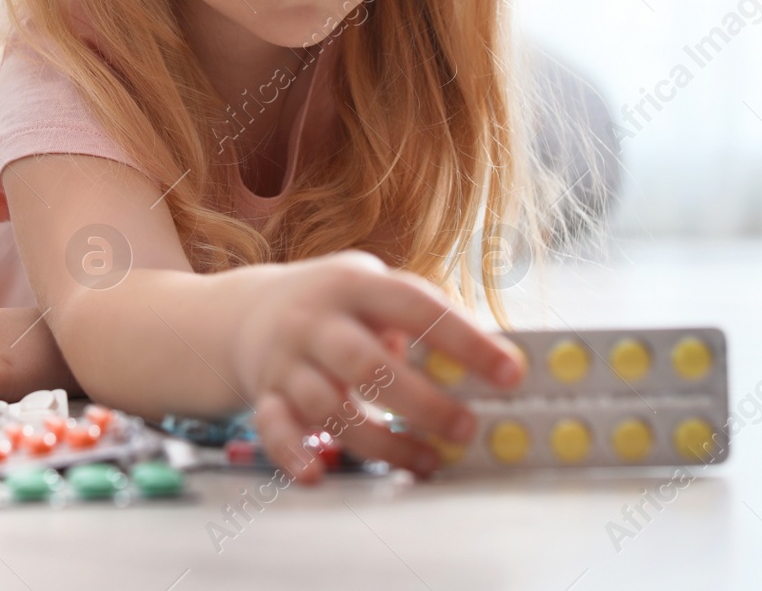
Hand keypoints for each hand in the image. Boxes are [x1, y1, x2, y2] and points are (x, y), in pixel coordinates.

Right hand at [231, 250, 524, 484]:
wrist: (250, 310)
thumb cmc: (339, 306)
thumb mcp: (376, 290)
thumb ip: (425, 319)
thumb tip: (495, 361)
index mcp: (356, 286)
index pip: (417, 307)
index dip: (465, 341)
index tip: (511, 373)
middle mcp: (317, 321)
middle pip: (367, 365)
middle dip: (422, 403)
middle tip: (467, 429)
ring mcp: (287, 360)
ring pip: (329, 407)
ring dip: (381, 442)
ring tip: (428, 462)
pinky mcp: (266, 395)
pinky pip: (273, 428)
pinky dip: (292, 454)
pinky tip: (316, 476)